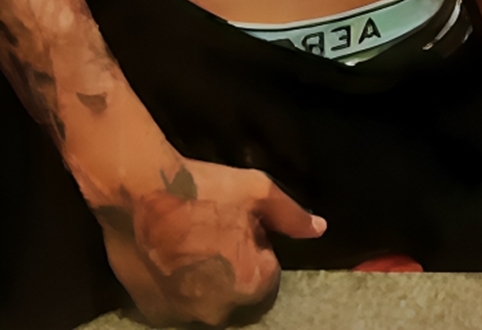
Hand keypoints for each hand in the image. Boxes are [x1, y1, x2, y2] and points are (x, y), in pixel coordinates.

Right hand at [97, 156, 325, 326]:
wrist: (138, 192)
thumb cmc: (203, 189)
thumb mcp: (256, 190)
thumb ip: (291, 215)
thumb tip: (319, 229)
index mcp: (252, 285)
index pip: (267, 273)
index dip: (254, 245)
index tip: (236, 225)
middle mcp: (220, 313)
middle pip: (237, 292)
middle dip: (231, 267)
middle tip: (211, 233)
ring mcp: (183, 317)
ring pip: (205, 301)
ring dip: (203, 281)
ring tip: (186, 244)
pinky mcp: (153, 314)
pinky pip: (176, 304)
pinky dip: (175, 287)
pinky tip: (166, 257)